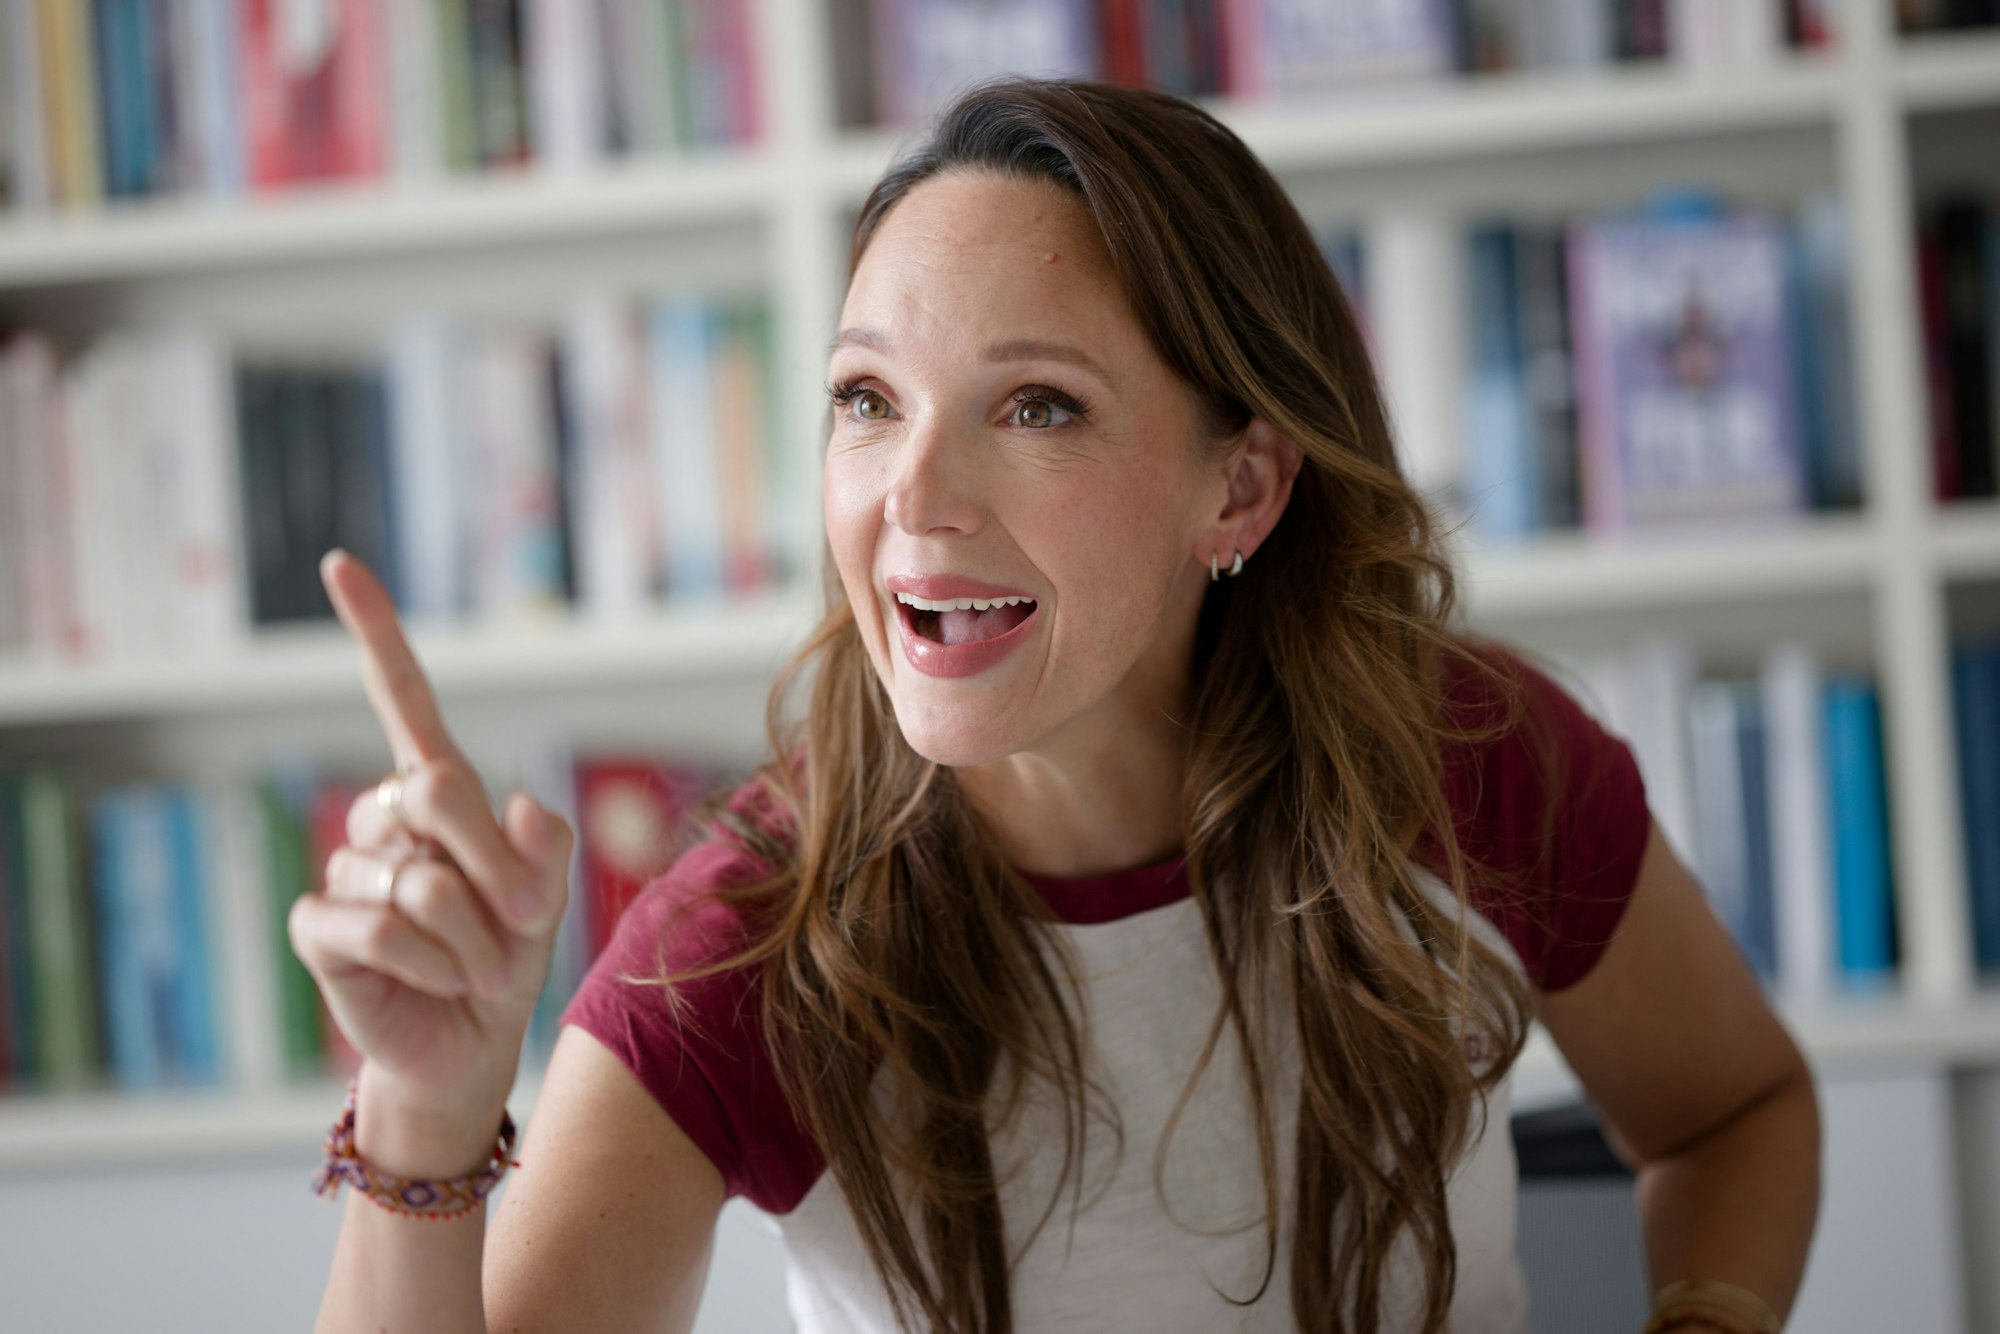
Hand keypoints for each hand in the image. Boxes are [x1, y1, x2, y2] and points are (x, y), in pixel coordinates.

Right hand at [287, 549, 575, 1120]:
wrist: (471, 1043)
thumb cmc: (506, 957)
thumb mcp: (545, 898)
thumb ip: (544, 850)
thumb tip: (519, 806)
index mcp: (436, 793)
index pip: (401, 699)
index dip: (375, 634)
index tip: (340, 565)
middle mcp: (384, 819)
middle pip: (437, 793)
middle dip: (494, 869)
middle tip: (514, 925)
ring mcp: (347, 870)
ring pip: (419, 881)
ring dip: (468, 936)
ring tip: (472, 966)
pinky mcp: (319, 927)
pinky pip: (381, 928)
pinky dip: (429, 962)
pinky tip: (432, 980)